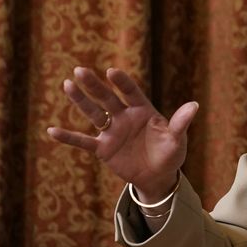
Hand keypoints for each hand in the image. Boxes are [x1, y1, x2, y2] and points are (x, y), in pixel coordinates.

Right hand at [47, 67, 198, 200]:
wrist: (159, 176)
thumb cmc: (170, 153)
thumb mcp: (177, 139)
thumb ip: (180, 122)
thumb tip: (195, 105)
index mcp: (143, 111)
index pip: (131, 92)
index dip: (121, 82)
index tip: (111, 72)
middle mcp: (125, 117)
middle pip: (107, 98)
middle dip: (94, 85)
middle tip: (80, 70)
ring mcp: (112, 132)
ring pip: (93, 113)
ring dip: (80, 101)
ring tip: (67, 84)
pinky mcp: (103, 149)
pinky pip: (84, 142)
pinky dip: (69, 137)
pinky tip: (51, 130)